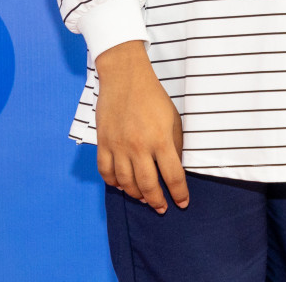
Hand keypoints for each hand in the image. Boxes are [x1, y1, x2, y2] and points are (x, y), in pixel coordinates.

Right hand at [94, 40, 188, 213]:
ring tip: (143, 197)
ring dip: (136, 194)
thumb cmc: (153, 97)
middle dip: (157, 201)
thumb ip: (175, 144)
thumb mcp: (173, 118)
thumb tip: (174, 167)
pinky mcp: (103, 142)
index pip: (173, 176)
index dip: (179, 194)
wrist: (125, 77)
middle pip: (148, 186)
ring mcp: (118, 146)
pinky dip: (113, 183)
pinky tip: (121, 185)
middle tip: (161, 207)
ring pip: (125, 183)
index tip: (182, 203)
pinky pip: (106, 171)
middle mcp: (138, 147)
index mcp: (160, 140)